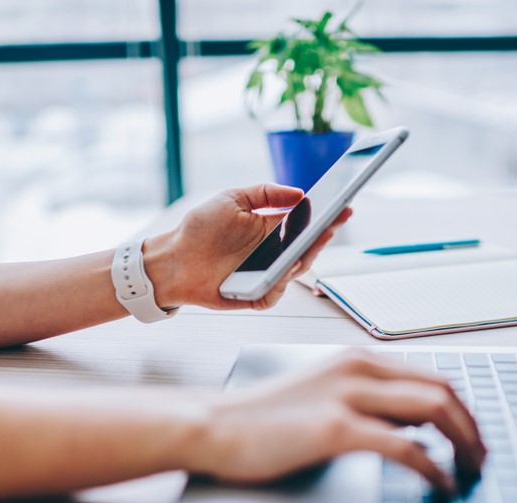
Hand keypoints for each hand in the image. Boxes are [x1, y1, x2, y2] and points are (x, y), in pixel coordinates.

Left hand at [143, 183, 351, 309]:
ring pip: (296, 270)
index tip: (343, 204)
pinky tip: (285, 269)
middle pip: (308, 247)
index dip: (326, 215)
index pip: (307, 222)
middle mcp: (273, 253)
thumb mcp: (232, 199)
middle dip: (324, 234)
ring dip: (306, 256)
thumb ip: (266, 193)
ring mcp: (266, 274)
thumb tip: (299, 193)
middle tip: (334, 222)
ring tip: (314, 240)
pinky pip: (275, 291)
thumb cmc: (200, 229)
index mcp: (272, 228)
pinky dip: (282, 282)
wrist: (173, 258)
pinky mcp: (255, 295)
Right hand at [182, 349, 486, 491]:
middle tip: (482, 456)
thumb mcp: (324, 394)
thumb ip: (368, 401)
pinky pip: (405, 446)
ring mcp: (348, 395)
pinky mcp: (336, 428)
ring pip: (434, 409)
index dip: (462, 408)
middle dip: (472, 425)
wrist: (216, 425)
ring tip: (471, 469)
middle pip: (442, 389)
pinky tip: (440, 482)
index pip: (432, 376)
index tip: (473, 435)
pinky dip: (433, 466)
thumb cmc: (264, 417)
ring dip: (463, 442)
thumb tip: (414, 423)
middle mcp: (359, 368)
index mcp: (358, 359)